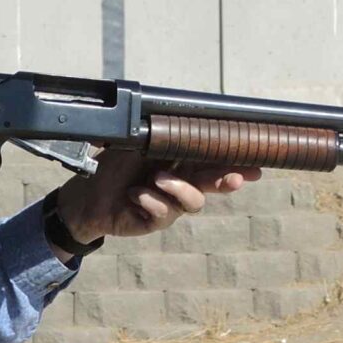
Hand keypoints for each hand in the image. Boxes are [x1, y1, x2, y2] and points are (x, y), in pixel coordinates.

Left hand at [51, 153, 259, 252]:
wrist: (86, 194)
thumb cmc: (114, 166)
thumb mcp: (138, 144)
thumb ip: (164, 137)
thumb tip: (187, 121)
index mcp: (183, 163)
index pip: (215, 162)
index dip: (236, 163)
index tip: (255, 164)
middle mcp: (182, 184)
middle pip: (214, 184)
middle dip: (226, 180)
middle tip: (234, 178)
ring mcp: (171, 205)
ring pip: (193, 201)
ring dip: (177, 188)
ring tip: (156, 178)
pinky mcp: (156, 221)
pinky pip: (165, 213)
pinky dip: (151, 201)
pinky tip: (136, 194)